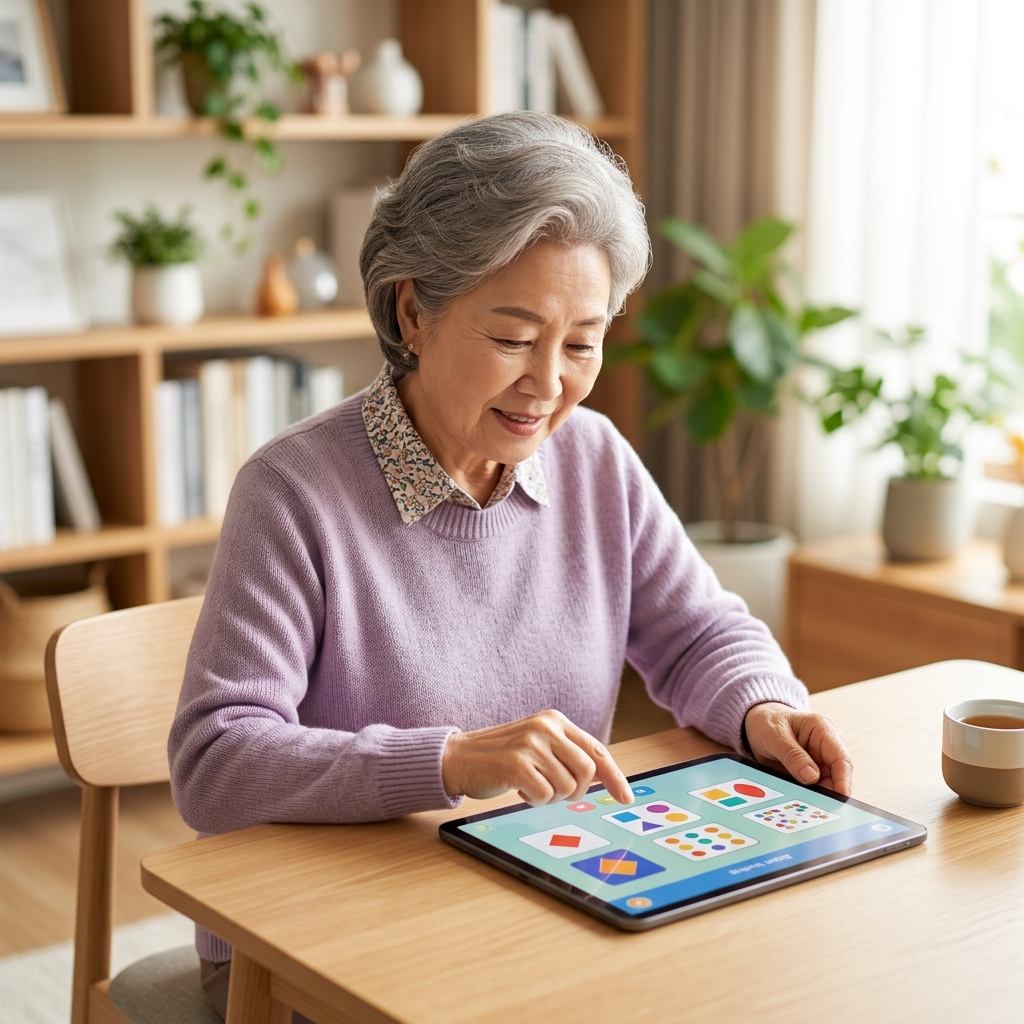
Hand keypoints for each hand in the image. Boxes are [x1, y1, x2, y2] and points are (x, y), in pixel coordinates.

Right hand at [442, 710, 632, 805]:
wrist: (458, 757)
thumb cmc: (502, 757)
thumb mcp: (538, 745)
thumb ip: (566, 754)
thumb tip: (603, 778)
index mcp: (555, 720)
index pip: (596, 750)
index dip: (614, 776)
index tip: (626, 797)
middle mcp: (545, 727)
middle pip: (586, 773)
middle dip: (574, 792)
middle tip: (552, 793)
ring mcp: (530, 744)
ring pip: (566, 787)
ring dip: (550, 798)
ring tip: (530, 788)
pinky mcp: (516, 764)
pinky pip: (544, 795)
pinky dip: (534, 801)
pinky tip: (518, 790)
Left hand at [743, 702, 852, 795]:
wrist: (756, 724)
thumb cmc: (767, 721)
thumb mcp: (774, 735)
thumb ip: (792, 755)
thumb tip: (812, 777)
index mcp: (823, 729)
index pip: (841, 758)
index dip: (843, 779)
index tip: (841, 796)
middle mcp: (827, 746)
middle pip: (837, 775)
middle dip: (829, 791)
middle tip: (817, 805)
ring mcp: (820, 760)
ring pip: (826, 785)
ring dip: (816, 794)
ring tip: (801, 801)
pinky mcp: (811, 772)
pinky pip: (814, 787)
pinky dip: (807, 794)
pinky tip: (797, 799)